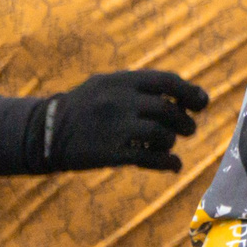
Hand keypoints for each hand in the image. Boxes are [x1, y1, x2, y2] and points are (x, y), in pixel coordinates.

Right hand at [36, 70, 208, 171]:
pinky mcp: (111, 153)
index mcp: (121, 81)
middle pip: (169, 110)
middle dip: (185, 121)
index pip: (168, 81)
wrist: (45, 132)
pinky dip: (167, 163)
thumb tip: (188, 94)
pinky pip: (150, 159)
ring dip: (172, 142)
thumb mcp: (107, 86)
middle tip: (187, 129)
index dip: (191, 92)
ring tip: (168, 145)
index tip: (202, 102)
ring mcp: (115, 127)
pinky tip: (173, 166)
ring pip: (163, 135)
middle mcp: (120, 101)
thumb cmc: (84, 108)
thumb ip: (140, 88)